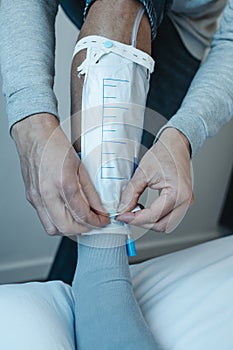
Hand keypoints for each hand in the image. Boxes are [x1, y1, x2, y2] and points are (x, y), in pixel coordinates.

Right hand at [12, 113, 109, 235]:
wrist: (34, 136)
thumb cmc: (55, 146)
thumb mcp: (80, 166)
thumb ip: (90, 191)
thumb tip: (100, 208)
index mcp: (63, 183)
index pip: (81, 213)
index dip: (96, 222)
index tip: (103, 221)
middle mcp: (47, 193)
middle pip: (65, 227)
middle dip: (83, 230)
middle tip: (94, 224)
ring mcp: (36, 197)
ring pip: (52, 229)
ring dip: (69, 229)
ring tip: (81, 221)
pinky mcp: (32, 198)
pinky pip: (44, 219)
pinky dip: (58, 222)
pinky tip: (67, 214)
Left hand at [116, 128, 193, 232]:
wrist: (176, 145)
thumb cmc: (164, 153)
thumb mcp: (142, 172)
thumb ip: (131, 193)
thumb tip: (123, 208)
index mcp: (178, 192)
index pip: (154, 215)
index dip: (135, 218)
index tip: (122, 216)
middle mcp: (185, 200)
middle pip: (161, 225)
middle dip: (142, 223)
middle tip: (126, 215)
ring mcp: (185, 202)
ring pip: (165, 224)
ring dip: (148, 222)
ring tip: (134, 211)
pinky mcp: (182, 202)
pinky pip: (168, 217)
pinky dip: (154, 217)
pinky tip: (144, 209)